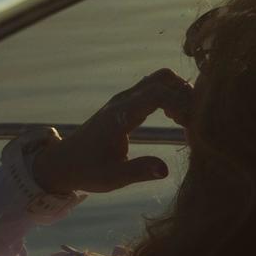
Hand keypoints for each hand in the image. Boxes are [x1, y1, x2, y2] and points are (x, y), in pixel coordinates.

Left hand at [35, 68, 192, 197]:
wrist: (63, 161)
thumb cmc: (87, 170)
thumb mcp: (112, 178)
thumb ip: (139, 171)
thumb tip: (166, 169)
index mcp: (120, 116)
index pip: (158, 93)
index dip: (181, 104)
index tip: (190, 127)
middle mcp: (124, 101)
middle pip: (163, 78)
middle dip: (185, 95)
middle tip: (192, 121)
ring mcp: (125, 99)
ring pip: (161, 79)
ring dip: (179, 94)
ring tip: (185, 121)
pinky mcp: (127, 102)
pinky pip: (155, 87)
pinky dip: (172, 96)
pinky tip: (175, 118)